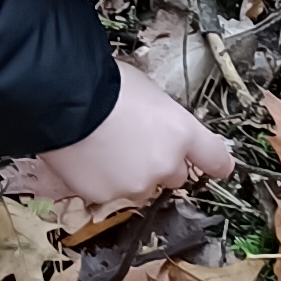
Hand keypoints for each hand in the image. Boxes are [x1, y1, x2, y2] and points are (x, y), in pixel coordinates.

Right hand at [17, 59, 234, 215]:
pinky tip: (87, 157)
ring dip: (129, 173)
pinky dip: (100, 180)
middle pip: (175, 175)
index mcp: (181, 133)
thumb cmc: (102, 84)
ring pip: (139, 186)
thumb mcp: (148, 92)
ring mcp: (135, 184)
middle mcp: (165, 164)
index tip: (219, 167)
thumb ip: (163, 120)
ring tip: (103, 146)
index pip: (215, 158)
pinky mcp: (105, 197)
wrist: (61, 99)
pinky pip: (108, 193)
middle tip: (134, 142)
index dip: (217, 163)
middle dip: (160, 164)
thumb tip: (159, 129)